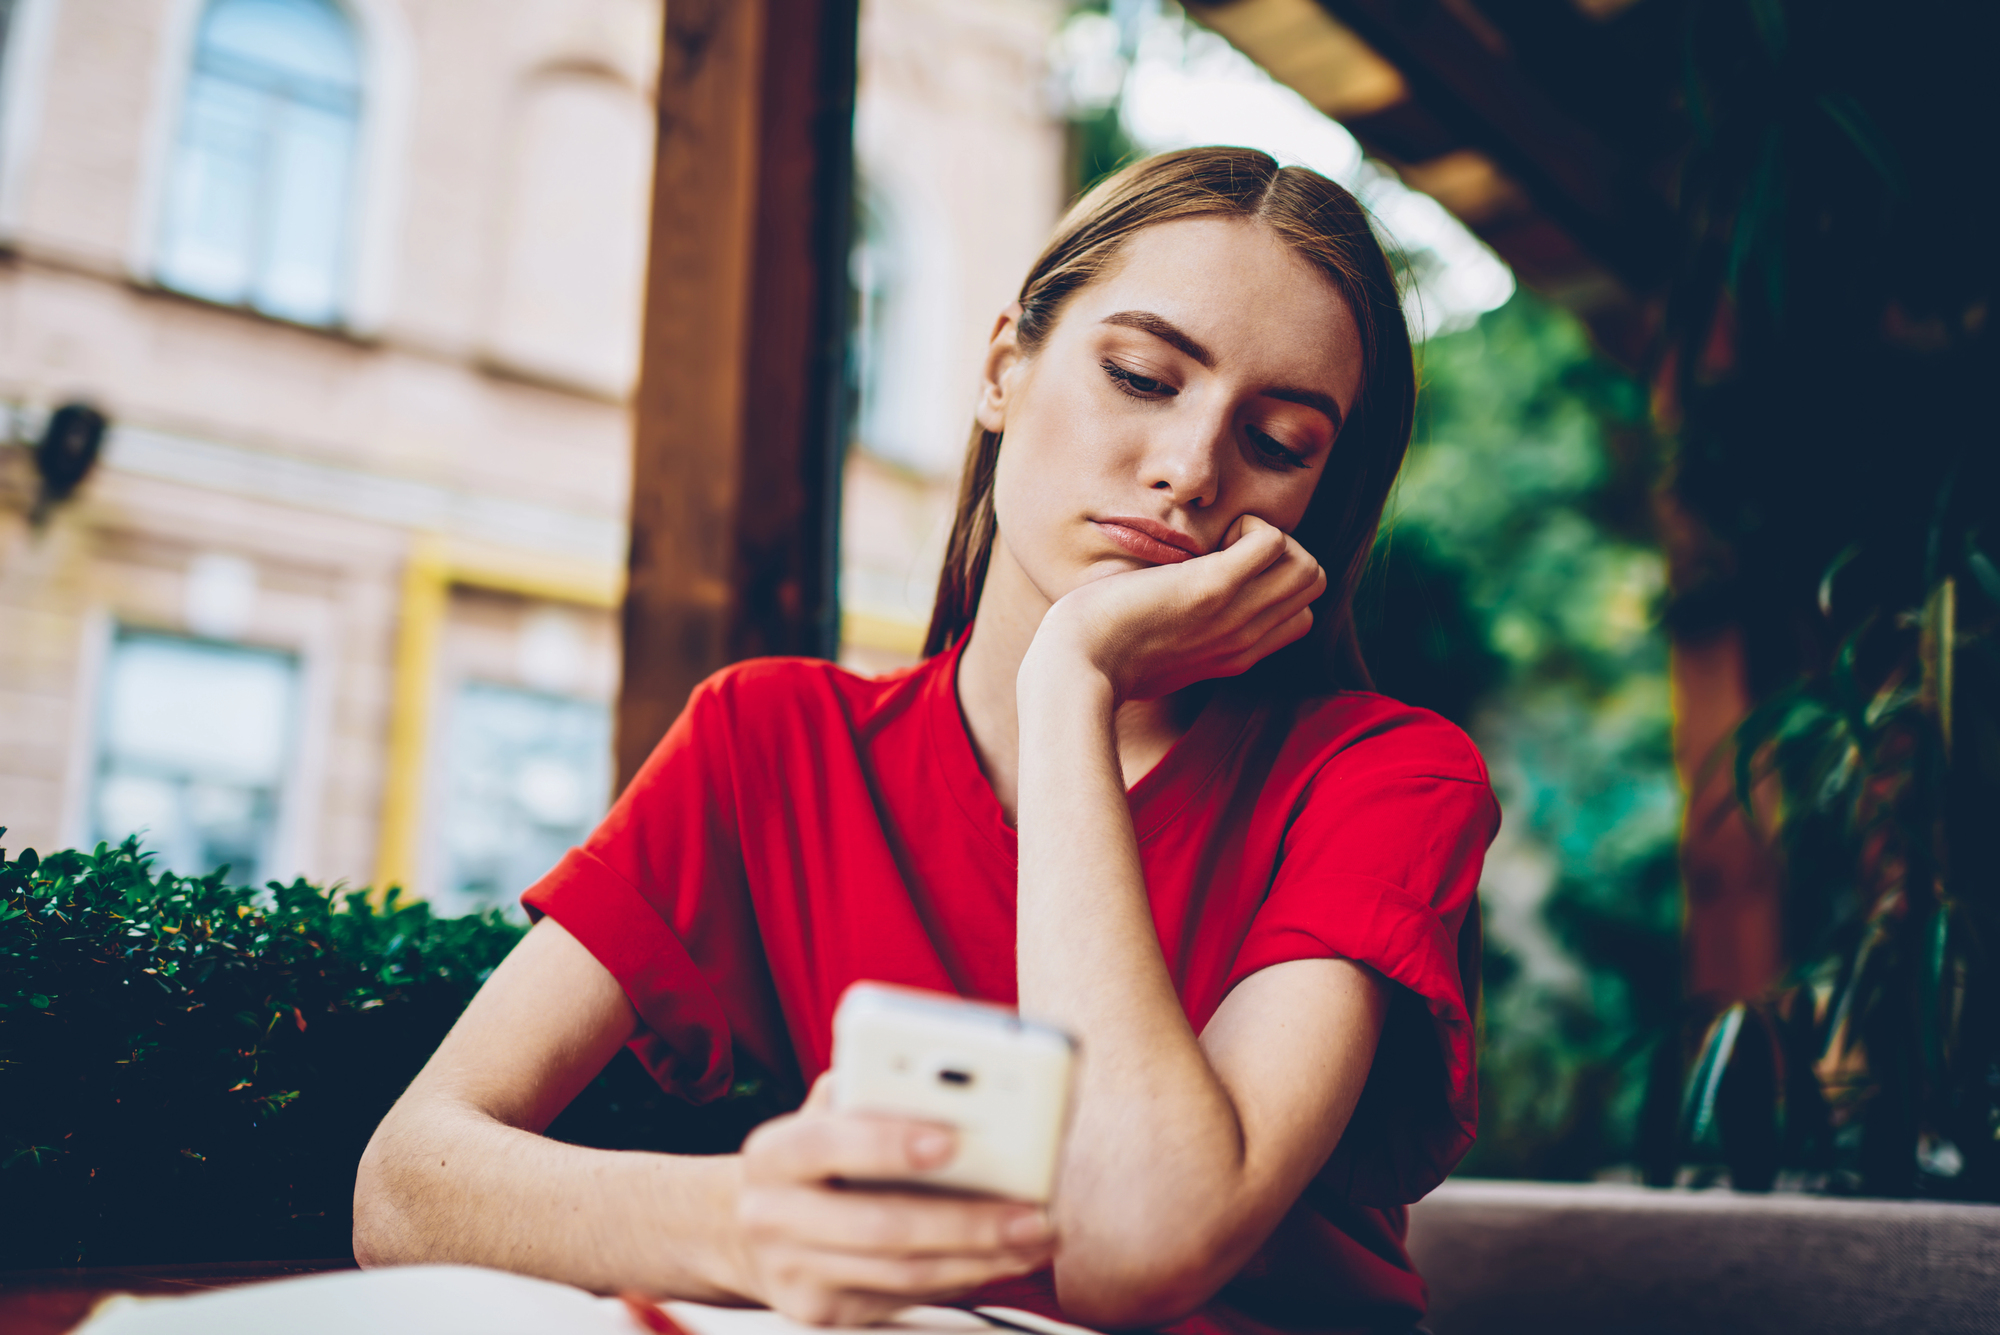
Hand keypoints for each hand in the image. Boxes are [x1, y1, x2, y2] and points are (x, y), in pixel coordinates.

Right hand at [730, 1079, 1055, 1325]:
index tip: (953, 1138)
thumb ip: (870, 1092)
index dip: (888, 1142)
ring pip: (901, 1273)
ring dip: (979, 1258)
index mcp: (775, 1152)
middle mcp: (772, 1215)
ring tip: (1035, 1236)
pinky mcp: (823, 1311)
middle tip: (1030, 1211)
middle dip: (965, 1220)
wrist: (751, 1226)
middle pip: (879, 1225)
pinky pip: (904, 1298)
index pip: (828, 1143)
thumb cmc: (813, 1158)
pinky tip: (1002, 1257)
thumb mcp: (825, 1112)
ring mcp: (794, 1271)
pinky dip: (961, 1278)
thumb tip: (945, 1081)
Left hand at [1028, 514, 1326, 702]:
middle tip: (1225, 552)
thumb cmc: (1098, 657)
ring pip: (1309, 567)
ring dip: (1270, 539)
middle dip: (1281, 555)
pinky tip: (1208, 540)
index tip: (1225, 576)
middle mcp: (1244, 639)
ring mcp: (1234, 615)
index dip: (1274, 586)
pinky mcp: (1213, 588)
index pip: (1301, 617)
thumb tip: (1170, 614)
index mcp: (1234, 655)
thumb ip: (1181, 635)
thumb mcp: (1155, 654)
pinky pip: (1275, 542)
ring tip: (1220, 545)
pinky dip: (1249, 527)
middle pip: (1313, 585)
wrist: (1076, 669)